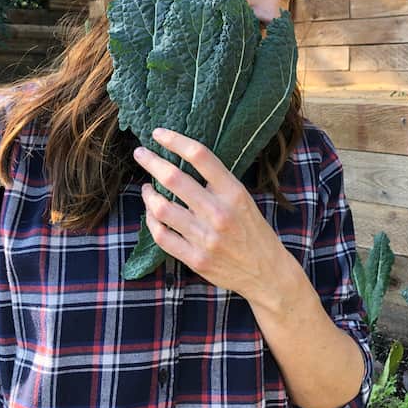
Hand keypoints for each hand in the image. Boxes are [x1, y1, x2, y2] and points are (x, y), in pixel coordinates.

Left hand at [133, 127, 294, 305]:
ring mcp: (205, 238)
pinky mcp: (195, 259)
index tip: (158, 134)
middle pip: (174, 178)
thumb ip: (217, 182)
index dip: (175, 141)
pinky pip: (162, 235)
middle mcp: (218, 212)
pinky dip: (151, 221)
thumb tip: (183, 158)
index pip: (200, 156)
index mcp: (233, 192)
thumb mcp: (243, 198)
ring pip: (161, 207)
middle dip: (151, 161)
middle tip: (140, 153)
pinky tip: (151, 213)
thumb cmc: (253, 230)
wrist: (267, 273)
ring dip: (148, 193)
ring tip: (147, 187)